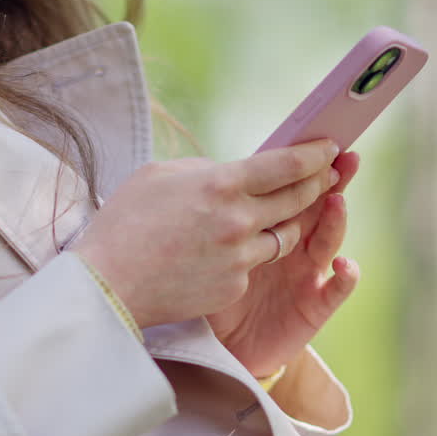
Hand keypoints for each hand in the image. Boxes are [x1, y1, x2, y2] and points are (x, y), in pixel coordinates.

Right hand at [71, 140, 338, 329]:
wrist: (107, 284)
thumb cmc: (124, 224)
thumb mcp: (158, 176)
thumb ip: (202, 170)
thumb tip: (229, 172)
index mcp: (222, 184)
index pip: (286, 165)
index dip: (314, 155)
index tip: (329, 148)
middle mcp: (239, 221)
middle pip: (297, 199)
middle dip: (318, 184)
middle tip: (328, 175)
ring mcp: (240, 258)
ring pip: (284, 237)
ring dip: (288, 223)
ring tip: (288, 213)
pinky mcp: (234, 287)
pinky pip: (254, 266)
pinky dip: (248, 256)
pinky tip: (232, 251)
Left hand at [206, 150, 361, 377]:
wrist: (217, 344)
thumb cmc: (210, 289)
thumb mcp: (207, 245)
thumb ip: (216, 212)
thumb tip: (210, 172)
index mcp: (269, 224)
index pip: (291, 187)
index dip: (304, 165)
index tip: (314, 139)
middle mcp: (295, 245)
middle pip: (319, 206)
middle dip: (333, 181)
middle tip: (344, 157)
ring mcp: (307, 274)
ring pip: (329, 241)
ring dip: (337, 221)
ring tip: (336, 202)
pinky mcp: (314, 306)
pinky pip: (336, 290)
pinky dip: (345, 276)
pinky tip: (343, 264)